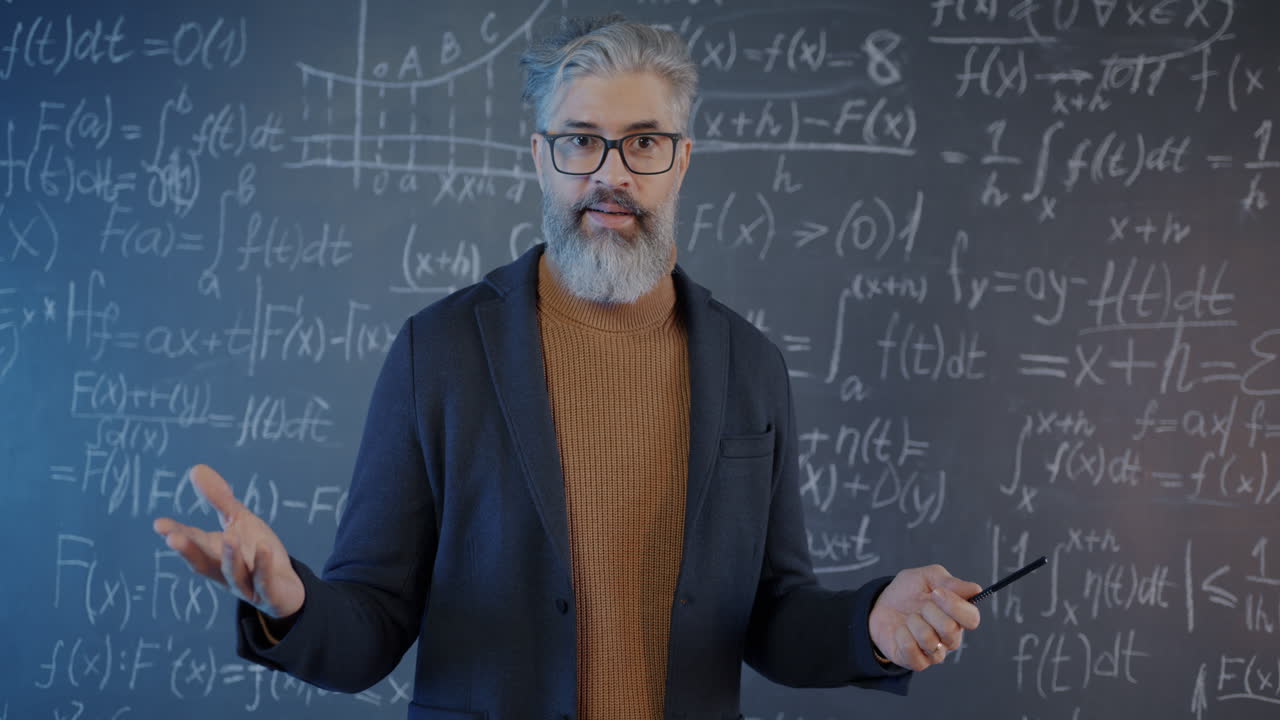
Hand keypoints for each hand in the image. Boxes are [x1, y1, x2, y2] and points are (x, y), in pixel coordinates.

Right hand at [153, 464, 304, 619]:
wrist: (286, 585)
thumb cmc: (256, 550)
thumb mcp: (239, 520)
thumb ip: (219, 498)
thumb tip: (195, 469)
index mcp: (214, 554)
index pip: (193, 542)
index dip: (177, 534)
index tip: (159, 524)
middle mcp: (225, 571)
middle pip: (204, 562)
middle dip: (189, 551)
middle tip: (172, 537)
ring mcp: (246, 585)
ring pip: (233, 573)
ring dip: (230, 557)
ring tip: (230, 537)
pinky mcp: (268, 593)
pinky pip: (264, 580)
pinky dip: (263, 566)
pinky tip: (265, 549)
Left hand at [868, 564, 980, 670]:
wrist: (880, 605)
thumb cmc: (908, 591)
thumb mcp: (926, 577)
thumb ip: (950, 582)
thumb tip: (975, 589)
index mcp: (958, 616)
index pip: (972, 618)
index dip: (955, 605)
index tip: (936, 592)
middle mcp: (950, 637)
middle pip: (950, 630)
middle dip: (929, 611)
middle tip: (919, 606)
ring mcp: (935, 652)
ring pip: (929, 640)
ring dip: (913, 623)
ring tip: (909, 618)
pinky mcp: (917, 662)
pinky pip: (912, 651)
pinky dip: (902, 635)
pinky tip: (901, 630)